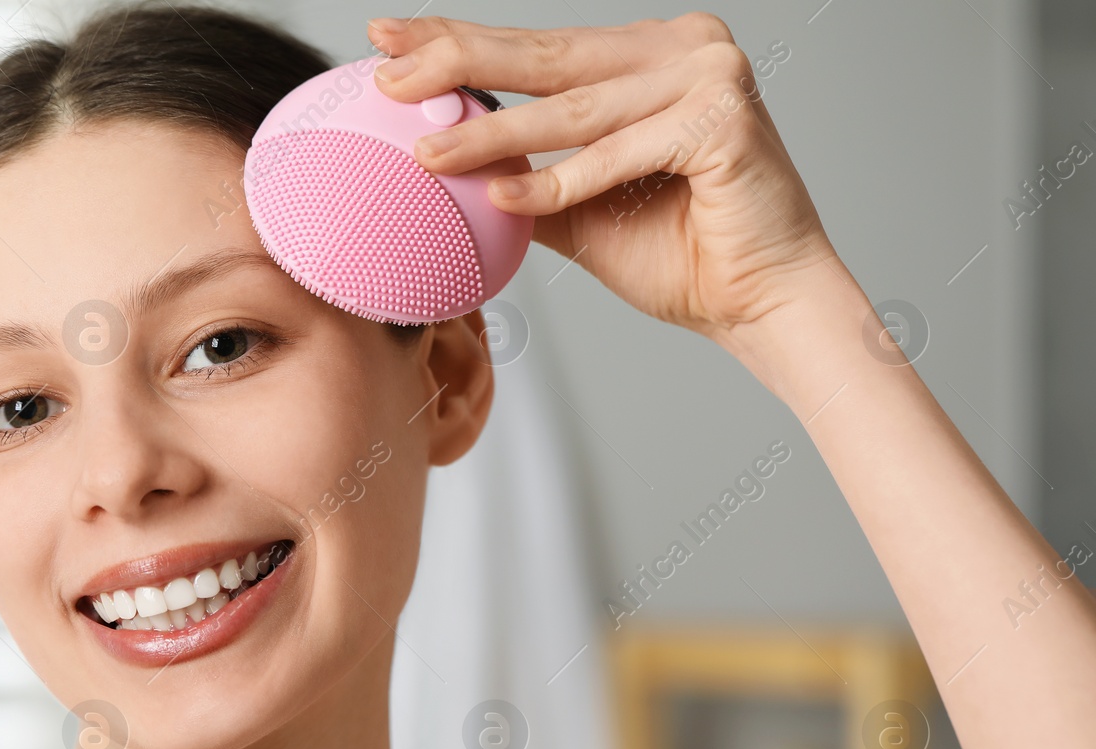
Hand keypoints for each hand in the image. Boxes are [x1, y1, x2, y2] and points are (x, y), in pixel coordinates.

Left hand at [366, 14, 857, 387]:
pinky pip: (615, 154)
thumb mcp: (580, 207)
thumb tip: (442, 155)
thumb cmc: (682, 256)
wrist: (762, 304)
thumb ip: (526, 172)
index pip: (541, 46)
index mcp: (651, 55)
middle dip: (457, 64)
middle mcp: (684, 48)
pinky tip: (499, 192)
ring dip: (490, 134)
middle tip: (387, 73)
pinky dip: (556, 181)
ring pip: (573, 110)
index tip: (389, 41)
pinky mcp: (722, 119)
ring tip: (425, 150)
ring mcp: (708, 75)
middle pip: (548, 59)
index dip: (461, 42)